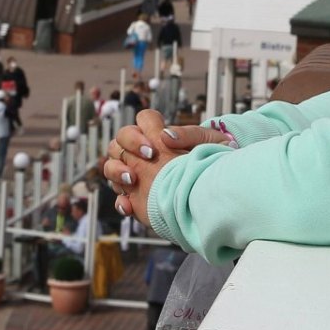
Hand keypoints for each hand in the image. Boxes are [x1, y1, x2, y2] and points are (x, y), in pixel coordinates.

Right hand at [103, 109, 230, 226]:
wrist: (217, 190)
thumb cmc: (213, 160)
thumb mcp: (209, 143)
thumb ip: (188, 134)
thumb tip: (166, 135)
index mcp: (158, 135)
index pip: (142, 122)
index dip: (141, 130)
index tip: (153, 147)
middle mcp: (142, 153)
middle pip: (119, 141)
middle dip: (128, 147)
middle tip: (147, 159)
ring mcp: (137, 175)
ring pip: (112, 167)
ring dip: (116, 172)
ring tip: (133, 181)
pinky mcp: (138, 198)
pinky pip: (120, 198)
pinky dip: (121, 202)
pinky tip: (129, 207)